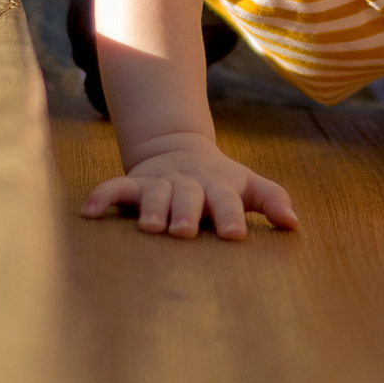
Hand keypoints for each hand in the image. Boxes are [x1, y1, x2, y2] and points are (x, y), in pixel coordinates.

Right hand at [81, 130, 298, 240]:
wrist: (179, 147)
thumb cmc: (221, 180)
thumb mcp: (248, 185)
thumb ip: (271, 200)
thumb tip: (294, 223)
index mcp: (218, 186)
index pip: (228, 201)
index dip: (231, 216)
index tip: (235, 235)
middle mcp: (188, 184)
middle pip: (188, 197)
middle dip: (186, 213)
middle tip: (185, 231)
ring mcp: (160, 182)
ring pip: (154, 193)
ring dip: (151, 208)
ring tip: (148, 226)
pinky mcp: (135, 183)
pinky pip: (115, 189)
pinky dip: (102, 197)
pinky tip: (89, 213)